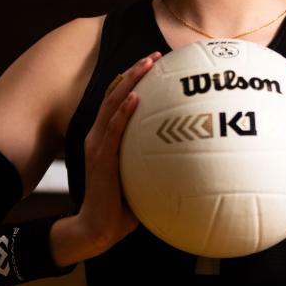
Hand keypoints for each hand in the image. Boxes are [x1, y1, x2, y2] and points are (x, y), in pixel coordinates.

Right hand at [53, 52, 161, 264]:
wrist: (98, 229)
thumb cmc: (121, 206)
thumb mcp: (140, 176)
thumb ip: (154, 161)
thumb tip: (188, 156)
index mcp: (105, 138)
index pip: (118, 101)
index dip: (133, 80)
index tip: (154, 65)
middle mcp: (98, 136)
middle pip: (116, 94)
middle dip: (135, 72)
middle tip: (155, 57)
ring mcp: (97, 145)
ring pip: (113, 104)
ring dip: (131, 82)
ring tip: (147, 64)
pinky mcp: (101, 158)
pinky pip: (114, 130)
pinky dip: (124, 111)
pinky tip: (135, 97)